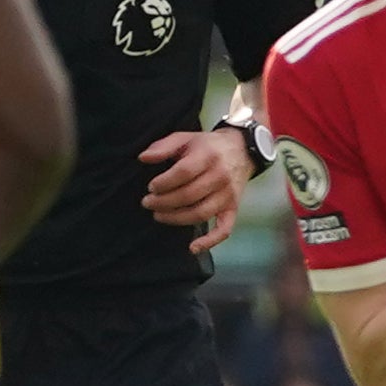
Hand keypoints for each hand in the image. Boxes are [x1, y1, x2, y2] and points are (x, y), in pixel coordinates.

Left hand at [136, 125, 256, 254]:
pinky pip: (225, 228)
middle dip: (163, 202)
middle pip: (189, 195)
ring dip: (176, 218)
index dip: (164, 183)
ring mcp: (228, 195)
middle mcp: (221, 177)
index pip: (184, 173)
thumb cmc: (207, 146)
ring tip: (158, 215)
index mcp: (208, 157)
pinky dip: (210, 241)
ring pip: (200, 213)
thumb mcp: (185, 138)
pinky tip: (192, 248)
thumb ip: (163, 146)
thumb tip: (143, 158)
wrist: (242, 151)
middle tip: (147, 202)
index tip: (151, 187)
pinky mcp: (233, 208)